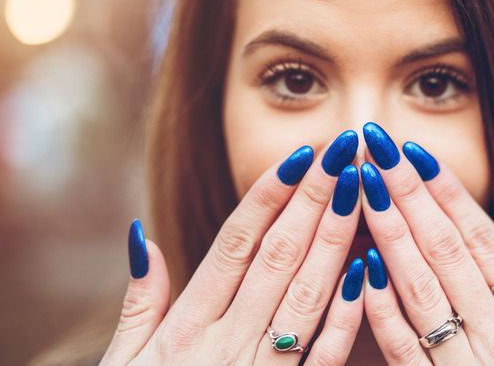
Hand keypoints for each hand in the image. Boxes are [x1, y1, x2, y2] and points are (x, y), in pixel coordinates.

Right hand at [101, 131, 365, 364]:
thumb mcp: (124, 362)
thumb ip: (140, 300)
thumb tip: (143, 235)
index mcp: (187, 327)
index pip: (236, 245)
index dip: (270, 196)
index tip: (301, 154)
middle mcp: (226, 343)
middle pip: (277, 258)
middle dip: (314, 199)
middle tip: (344, 150)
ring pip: (306, 295)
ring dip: (337, 239)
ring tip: (361, 190)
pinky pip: (324, 355)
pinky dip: (347, 312)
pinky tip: (369, 268)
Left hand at [359, 123, 493, 364]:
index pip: (487, 244)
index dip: (451, 197)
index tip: (419, 156)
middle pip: (447, 253)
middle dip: (409, 196)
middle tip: (378, 148)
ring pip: (421, 290)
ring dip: (389, 235)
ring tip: (363, 188)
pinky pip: (405, 351)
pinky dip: (382, 310)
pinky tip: (362, 268)